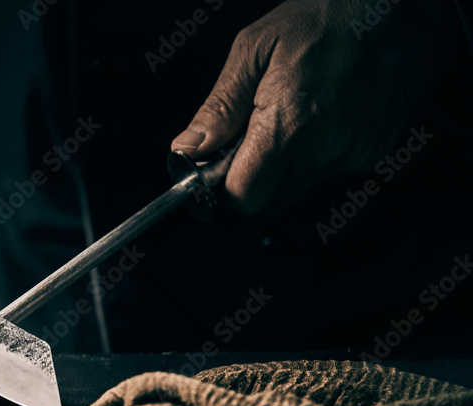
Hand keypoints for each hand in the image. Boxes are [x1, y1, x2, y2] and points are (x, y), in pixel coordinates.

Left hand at [171, 0, 450, 214]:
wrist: (403, 5)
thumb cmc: (330, 13)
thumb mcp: (256, 48)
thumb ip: (219, 107)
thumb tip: (188, 148)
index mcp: (290, 126)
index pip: (244, 195)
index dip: (221, 189)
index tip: (212, 170)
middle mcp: (325, 149)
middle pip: (271, 200)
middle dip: (248, 181)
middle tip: (241, 143)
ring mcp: (354, 154)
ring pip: (300, 186)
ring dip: (283, 166)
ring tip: (286, 116)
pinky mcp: (374, 151)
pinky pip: (330, 170)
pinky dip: (315, 153)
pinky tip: (318, 114)